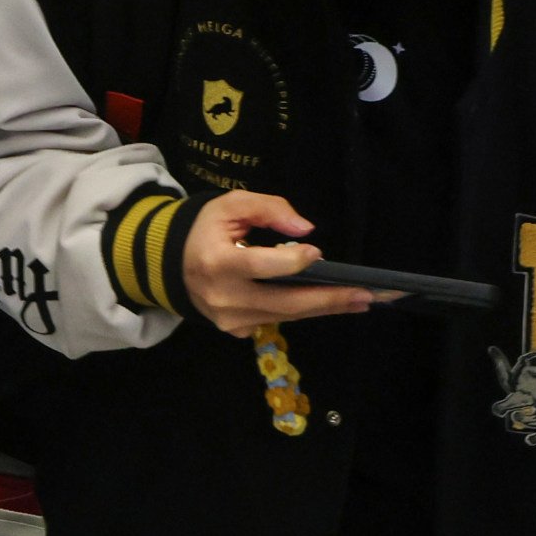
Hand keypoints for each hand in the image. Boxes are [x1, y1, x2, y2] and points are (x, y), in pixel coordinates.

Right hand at [177, 191, 385, 339]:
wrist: (171, 265)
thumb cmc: (206, 230)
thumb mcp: (232, 205)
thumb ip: (270, 208)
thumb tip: (306, 229)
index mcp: (217, 263)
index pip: (263, 266)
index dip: (293, 262)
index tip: (318, 254)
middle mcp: (224, 297)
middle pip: (285, 302)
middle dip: (327, 298)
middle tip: (364, 295)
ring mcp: (230, 319)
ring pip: (285, 315)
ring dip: (323, 308)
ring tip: (357, 300)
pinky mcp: (236, 330)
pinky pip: (276, 319)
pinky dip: (302, 311)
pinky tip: (327, 303)